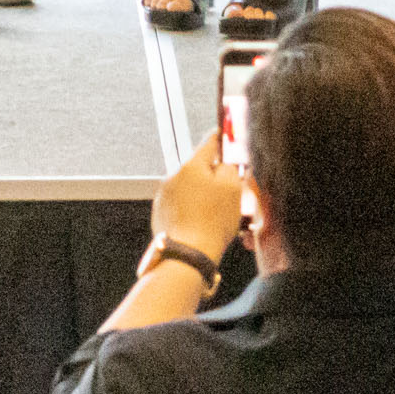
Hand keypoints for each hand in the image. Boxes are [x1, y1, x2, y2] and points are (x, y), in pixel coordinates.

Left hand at [149, 131, 244, 262]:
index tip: (228, 139)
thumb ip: (230, 166)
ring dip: (202, 193)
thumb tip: (226, 160)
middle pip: (199, 166)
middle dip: (214, 175)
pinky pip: (181, 203)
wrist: (188, 254)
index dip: (222, 140)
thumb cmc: (212, 223)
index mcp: (192, 165)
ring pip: (190, 186)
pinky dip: (191, 208)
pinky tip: (202, 222)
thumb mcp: (233, 189)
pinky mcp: (161, 212)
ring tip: (216, 213)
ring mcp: (165, 194)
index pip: (210, 141)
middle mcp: (174, 175)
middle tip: (229, 191)